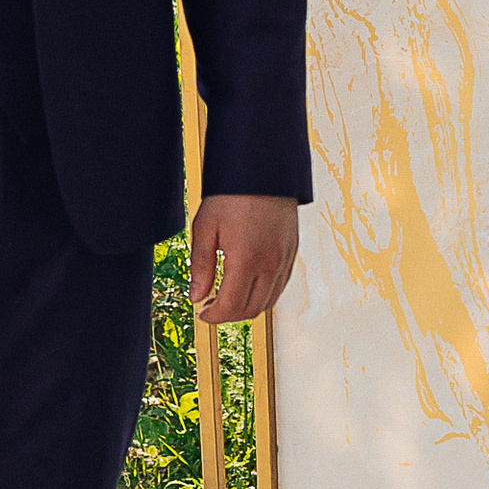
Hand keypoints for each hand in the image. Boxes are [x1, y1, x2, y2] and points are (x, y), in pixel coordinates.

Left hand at [189, 194, 298, 324]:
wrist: (263, 171)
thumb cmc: (231, 195)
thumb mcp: (205, 228)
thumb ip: (201, 267)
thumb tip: (196, 297)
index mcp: (246, 260)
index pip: (231, 307)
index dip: (213, 317)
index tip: (201, 313)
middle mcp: (270, 265)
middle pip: (250, 310)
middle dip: (227, 315)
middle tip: (210, 306)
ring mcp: (284, 260)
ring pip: (267, 303)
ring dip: (245, 307)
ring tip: (226, 297)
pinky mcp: (291, 254)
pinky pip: (279, 288)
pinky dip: (262, 295)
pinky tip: (246, 285)